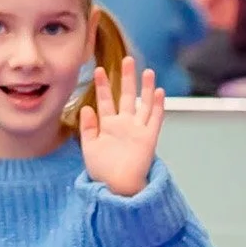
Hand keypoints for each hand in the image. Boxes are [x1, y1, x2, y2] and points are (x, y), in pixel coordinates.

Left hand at [79, 58, 164, 196]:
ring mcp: (137, 130)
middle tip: (127, 60)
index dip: (103, 85)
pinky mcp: (148, 138)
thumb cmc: (101, 170)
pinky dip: (157, 106)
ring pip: (143, 104)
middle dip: (127, 78)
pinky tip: (159, 92)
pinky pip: (155, 119)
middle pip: (127, 96)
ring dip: (146, 88)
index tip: (99, 69)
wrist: (115, 187)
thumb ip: (88, 127)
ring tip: (148, 71)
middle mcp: (124, 124)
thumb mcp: (89, 146)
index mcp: (108, 125)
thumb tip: (86, 107)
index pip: (106, 100)